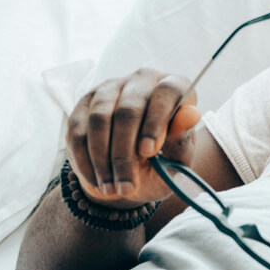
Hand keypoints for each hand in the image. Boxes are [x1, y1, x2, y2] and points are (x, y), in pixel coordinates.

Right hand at [66, 68, 200, 208]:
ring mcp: (111, 88)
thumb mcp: (178, 160)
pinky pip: (78, 130)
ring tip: (113, 189)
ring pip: (99, 119)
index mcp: (174, 87)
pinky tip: (98, 182)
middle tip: (128, 186)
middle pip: (128, 109)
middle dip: (124, 152)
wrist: (134, 174)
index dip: (157, 120)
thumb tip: (191, 114)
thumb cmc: (164, 162)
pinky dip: (86, 160)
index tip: (149, 151)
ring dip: (103, 159)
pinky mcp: (85, 103)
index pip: (167, 91)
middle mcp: (143, 80)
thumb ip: (183, 139)